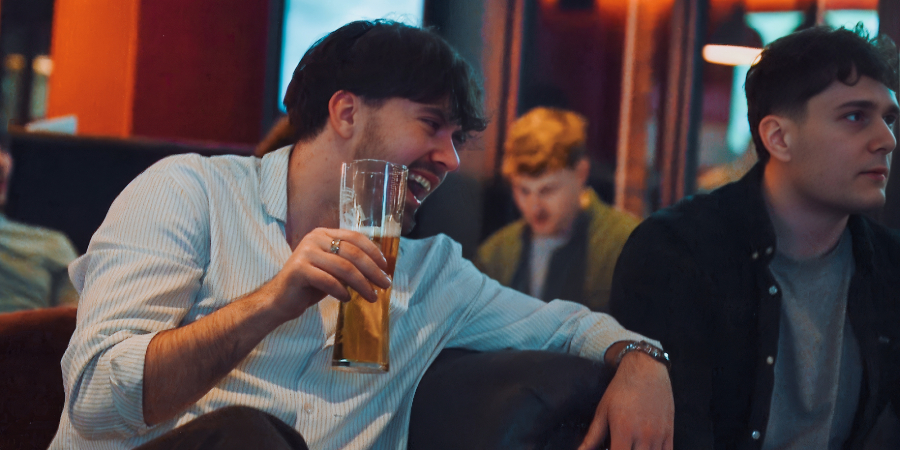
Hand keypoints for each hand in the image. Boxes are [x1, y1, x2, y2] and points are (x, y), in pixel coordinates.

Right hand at [267, 227, 391, 319]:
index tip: (385, 267)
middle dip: (373, 270)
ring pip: (344, 268)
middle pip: (352, 253)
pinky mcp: (298, 270)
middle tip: (385, 284)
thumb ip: (349, 263)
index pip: (355, 237)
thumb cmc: (310, 285)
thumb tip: (380, 269)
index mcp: (323, 234)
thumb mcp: (333, 270)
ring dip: (362, 284)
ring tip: (372, 297)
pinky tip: (348, 299)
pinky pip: (328, 281)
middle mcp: (314, 239)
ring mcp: (305, 253)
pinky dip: (341, 291)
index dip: (373, 252)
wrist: (280, 300)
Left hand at [579, 351, 673, 449]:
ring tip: (631, 445)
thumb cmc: (621, 389)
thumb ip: (592, 436)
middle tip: (621, 446)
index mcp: (623, 431)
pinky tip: (645, 448)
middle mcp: (642, 436)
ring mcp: (658, 435)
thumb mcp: (602, 411)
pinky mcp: (670, 433)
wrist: (645, 369)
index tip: (610, 449)